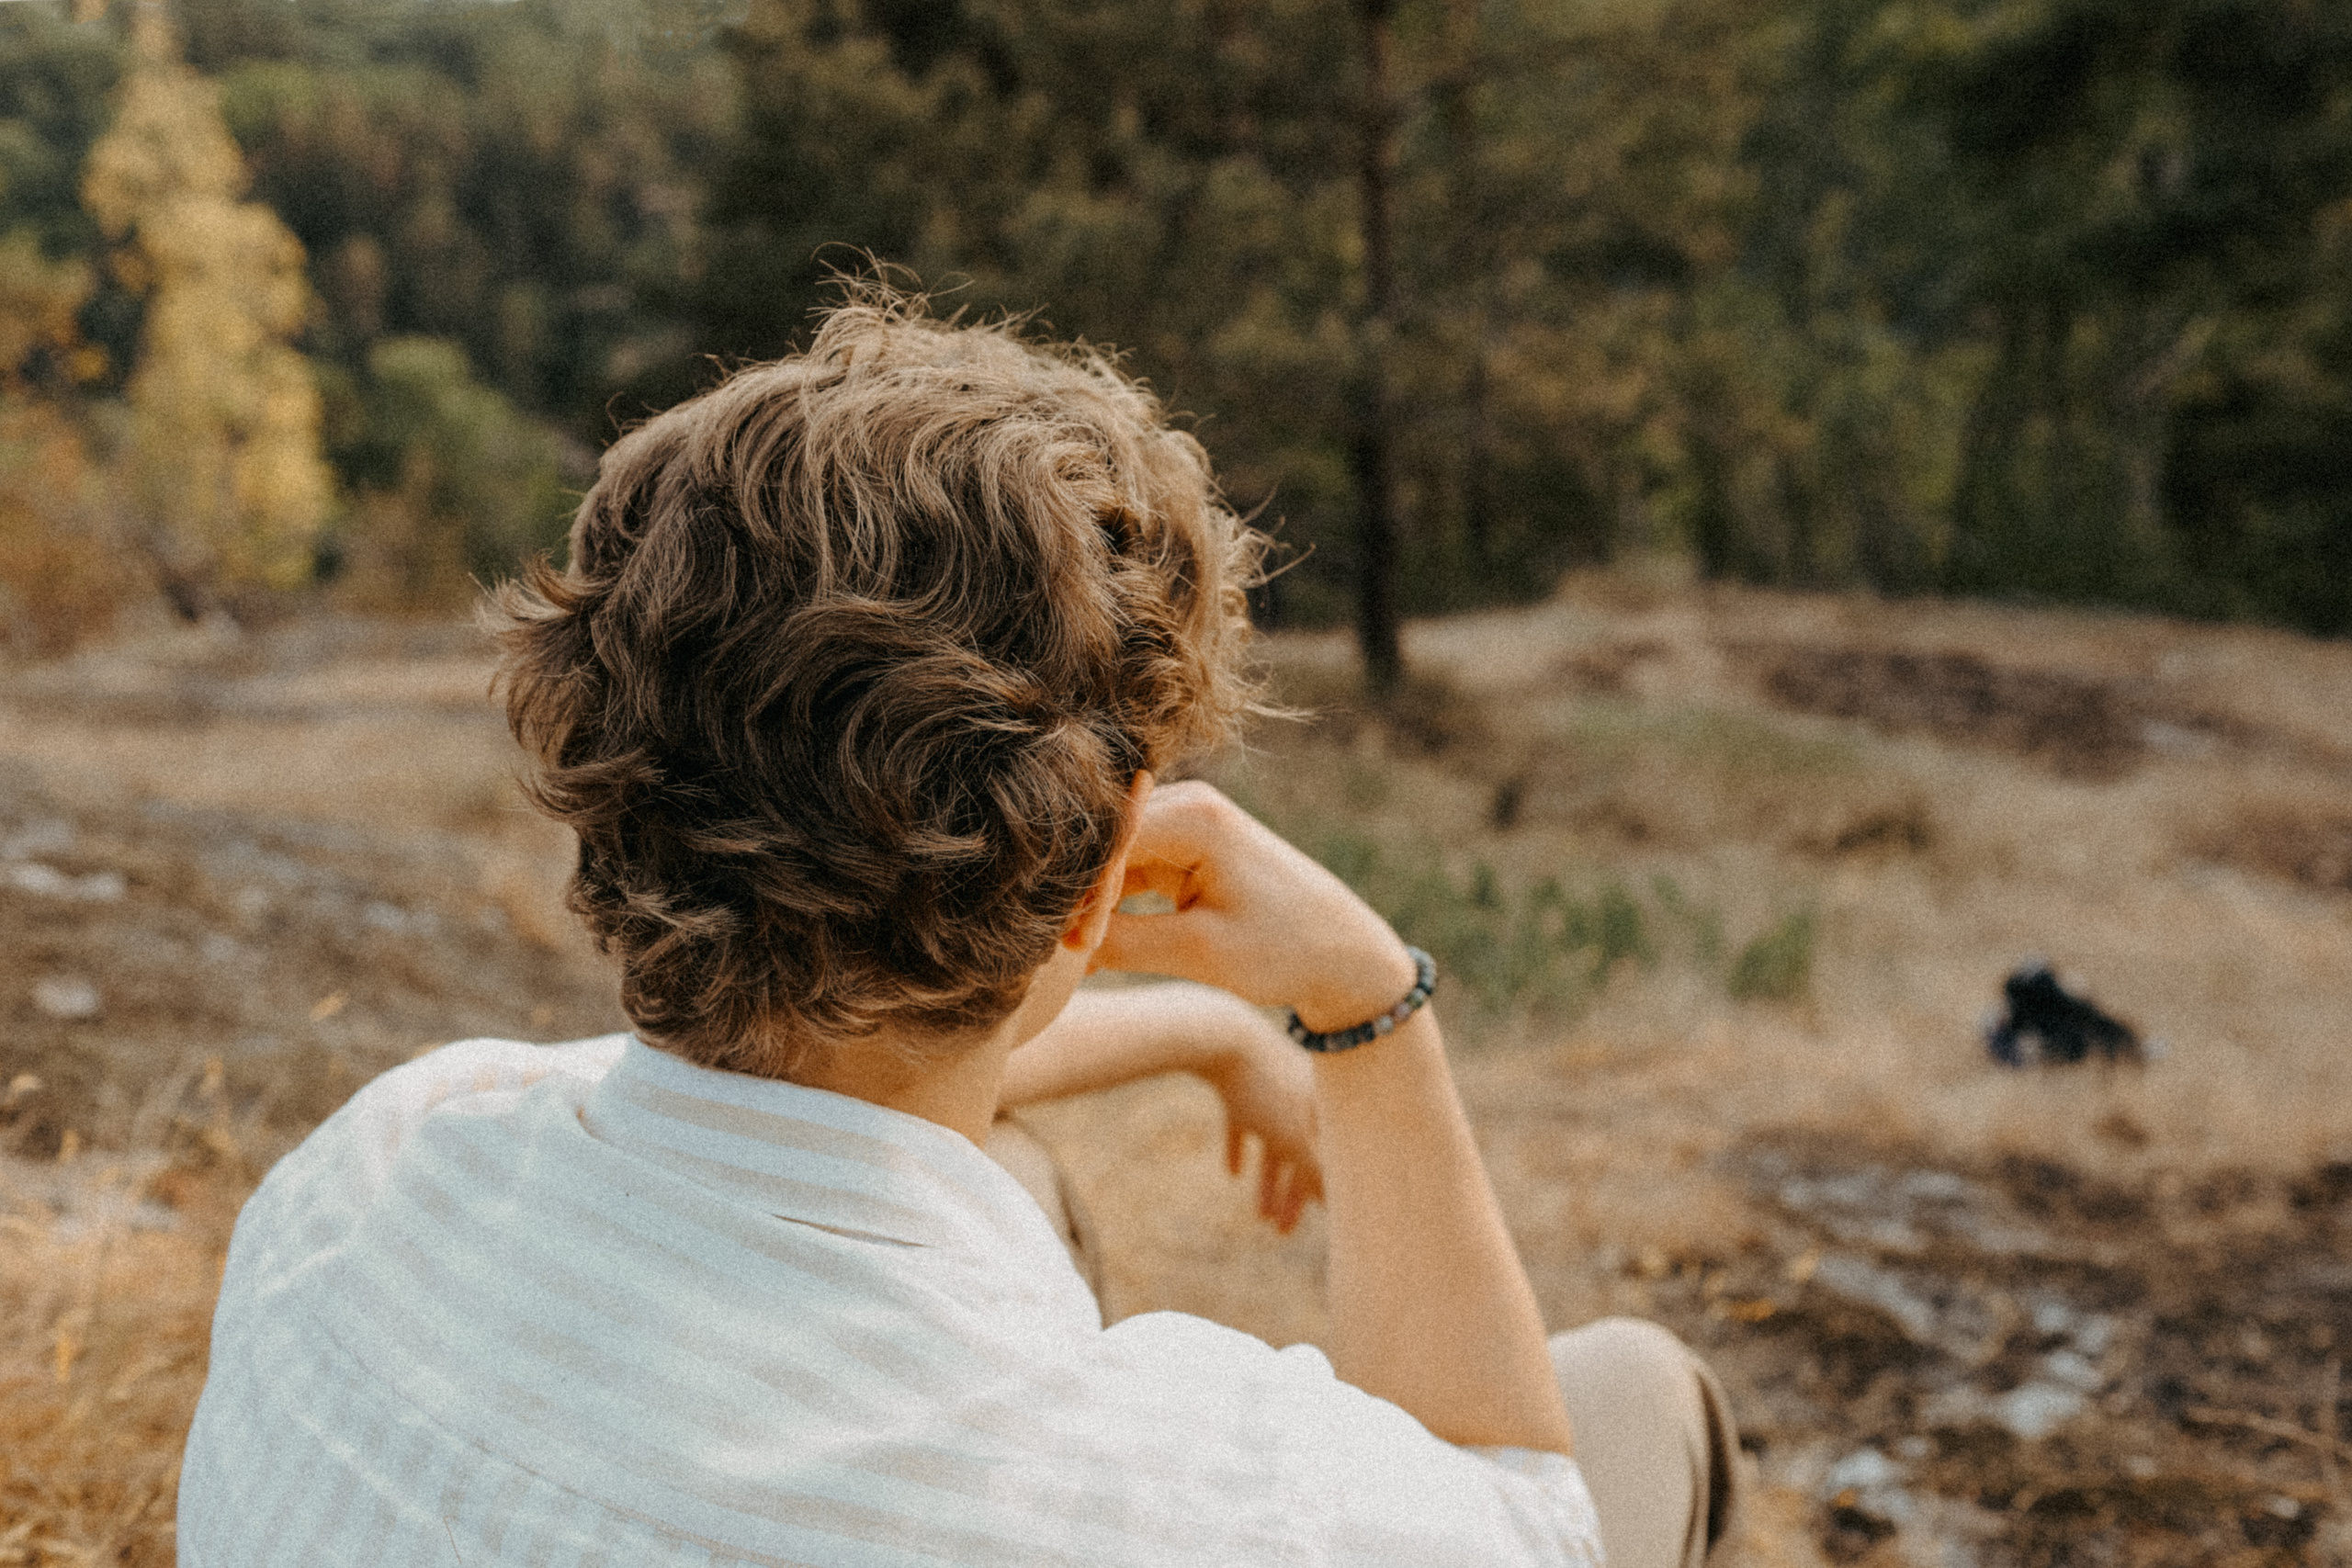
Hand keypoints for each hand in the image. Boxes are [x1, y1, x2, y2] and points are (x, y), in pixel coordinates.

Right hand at [1093, 781, 1414, 1032]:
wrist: (1344, 952)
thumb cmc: (1284, 950)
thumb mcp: (1198, 953)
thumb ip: (1122, 942)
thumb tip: (1058, 940)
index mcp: (1194, 815)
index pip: (1103, 844)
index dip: (1075, 897)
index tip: (1065, 950)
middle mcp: (1187, 802)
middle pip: (1102, 844)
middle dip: (1077, 898)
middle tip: (1063, 955)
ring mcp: (1186, 820)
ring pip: (1110, 859)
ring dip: (1091, 904)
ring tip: (1075, 954)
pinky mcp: (1186, 845)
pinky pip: (1129, 869)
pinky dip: (1112, 905)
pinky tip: (1095, 946)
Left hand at [1197, 1006, 1321, 1233]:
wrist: (1222, 1037)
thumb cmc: (1268, 1091)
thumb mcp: (1297, 1143)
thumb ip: (1322, 1176)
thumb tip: (1349, 1211)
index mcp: (1325, 1105)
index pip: (1332, 1155)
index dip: (1327, 1190)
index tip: (1323, 1221)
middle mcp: (1303, 1092)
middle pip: (1302, 1151)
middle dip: (1291, 1193)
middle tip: (1281, 1230)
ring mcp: (1269, 1084)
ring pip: (1273, 1140)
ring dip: (1267, 1178)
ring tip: (1258, 1214)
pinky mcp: (1237, 1081)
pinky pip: (1242, 1119)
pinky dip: (1239, 1145)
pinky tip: (1231, 1172)